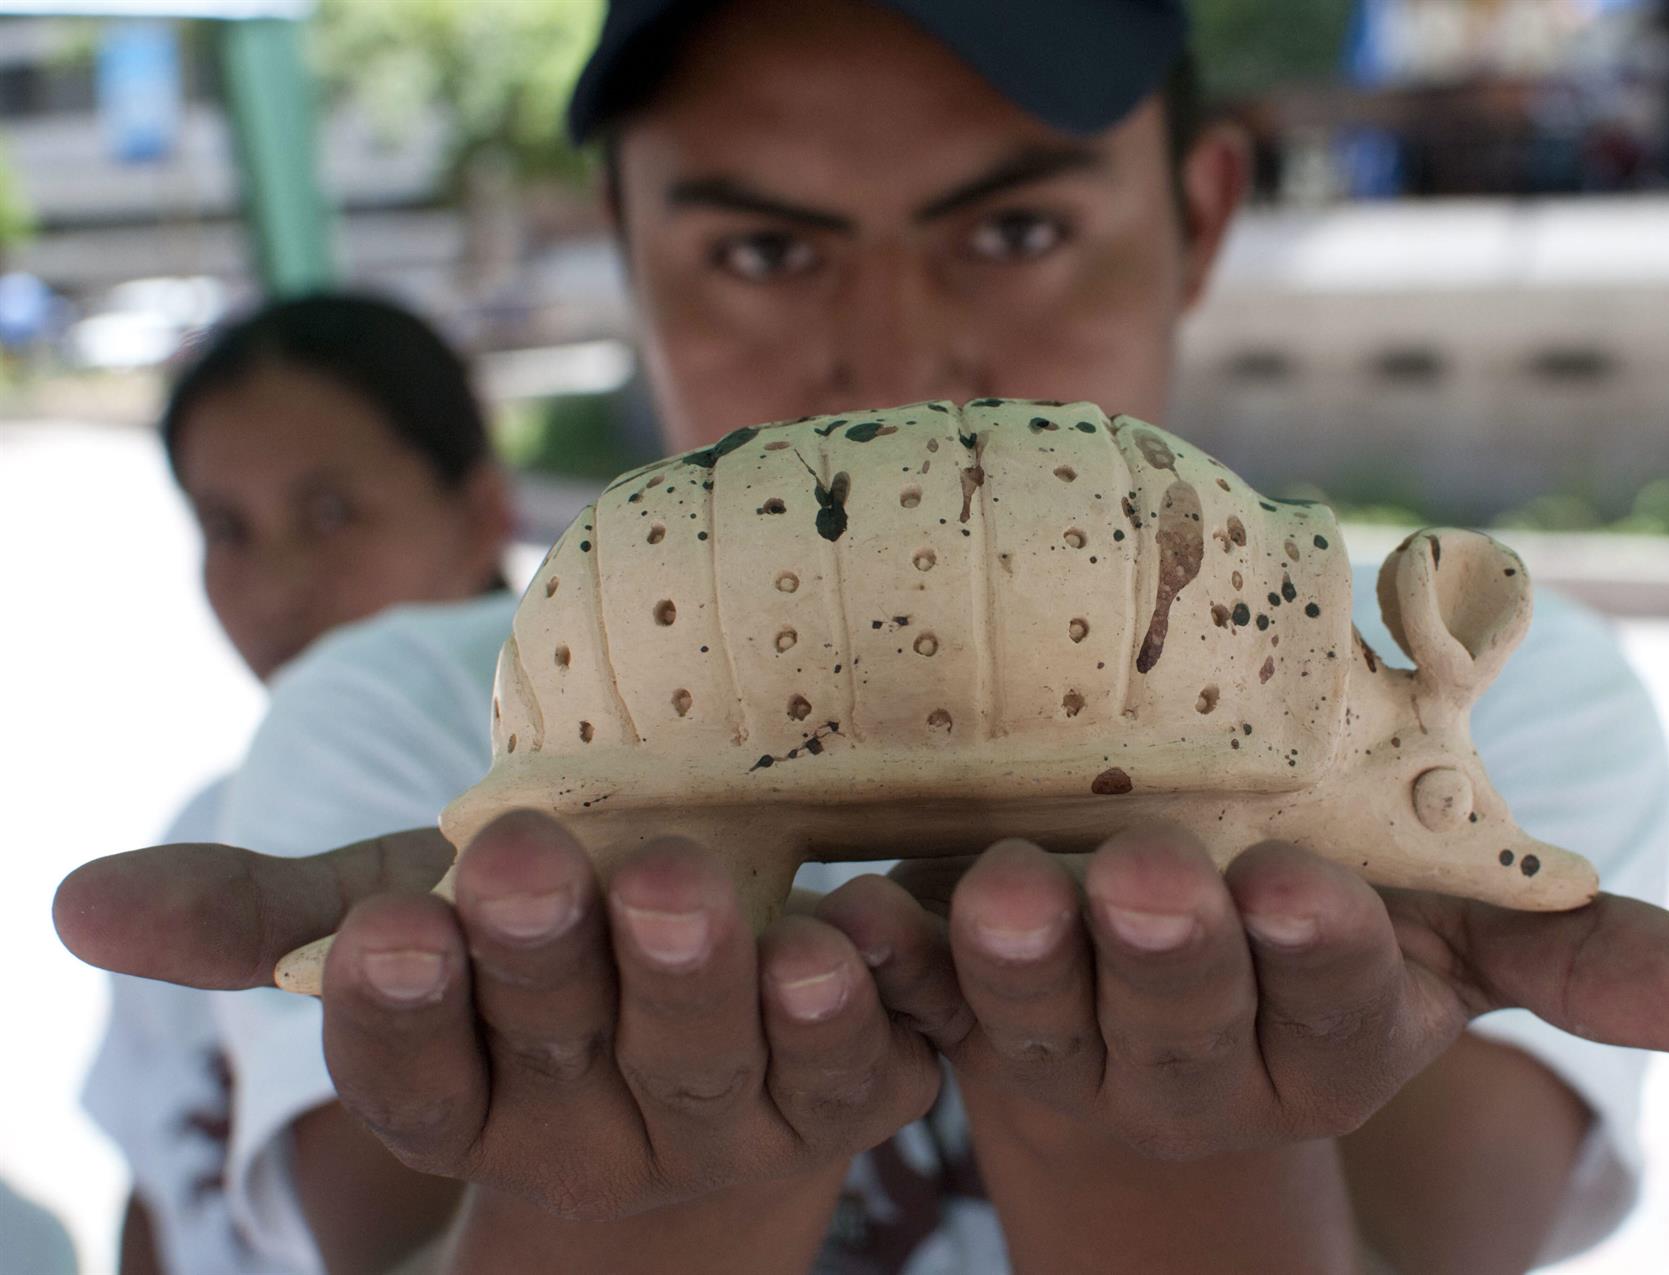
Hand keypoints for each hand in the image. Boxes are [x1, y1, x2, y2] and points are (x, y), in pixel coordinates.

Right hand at [55, 814, 940, 1220]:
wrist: (717, 1006)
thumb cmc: (539, 939)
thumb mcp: (407, 913)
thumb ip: (265, 915)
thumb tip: (78, 903)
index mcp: (481, 1095)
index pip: (420, 1076)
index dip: (402, 1012)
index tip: (388, 928)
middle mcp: (605, 1129)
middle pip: (574, 1057)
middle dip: (552, 963)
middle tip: (531, 860)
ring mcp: (743, 1120)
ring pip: (728, 1067)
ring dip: (720, 988)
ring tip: (709, 897)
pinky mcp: (865, 1087)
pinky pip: (882, 1052)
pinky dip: (883, 990)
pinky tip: (871, 923)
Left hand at [815, 823, 1668, 1161]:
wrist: (1139, 941)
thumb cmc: (1310, 909)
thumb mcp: (1444, 918)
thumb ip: (1574, 945)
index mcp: (1313, 1033)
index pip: (1330, 1005)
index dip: (1320, 956)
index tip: (1309, 888)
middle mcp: (1183, 1054)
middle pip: (1176, 1018)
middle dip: (1167, 957)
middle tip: (1147, 880)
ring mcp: (1051, 1040)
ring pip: (1028, 1015)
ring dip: (1006, 963)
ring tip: (995, 892)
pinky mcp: (942, 1003)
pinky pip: (897, 997)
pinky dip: (871, 964)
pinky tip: (842, 924)